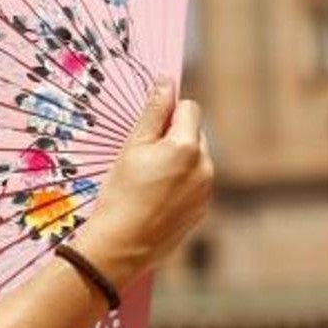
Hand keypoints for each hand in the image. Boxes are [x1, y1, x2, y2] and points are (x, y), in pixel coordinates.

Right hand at [71, 79, 213, 291]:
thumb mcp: (133, 147)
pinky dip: (180, 184)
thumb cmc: (120, 193)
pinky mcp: (203, 210)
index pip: (189, 107)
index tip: (148, 128)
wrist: (120, 247)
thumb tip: (166, 80)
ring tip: (148, 182)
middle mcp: (205, 166)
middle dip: (174, 137)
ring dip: (178, 160)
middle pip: (194, 133)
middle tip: (143, 158)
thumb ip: (154, 111)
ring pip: (195, 159)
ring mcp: (206, 191)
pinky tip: (155, 199)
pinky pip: (195, 184)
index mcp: (188, 146)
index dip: (168, 112)